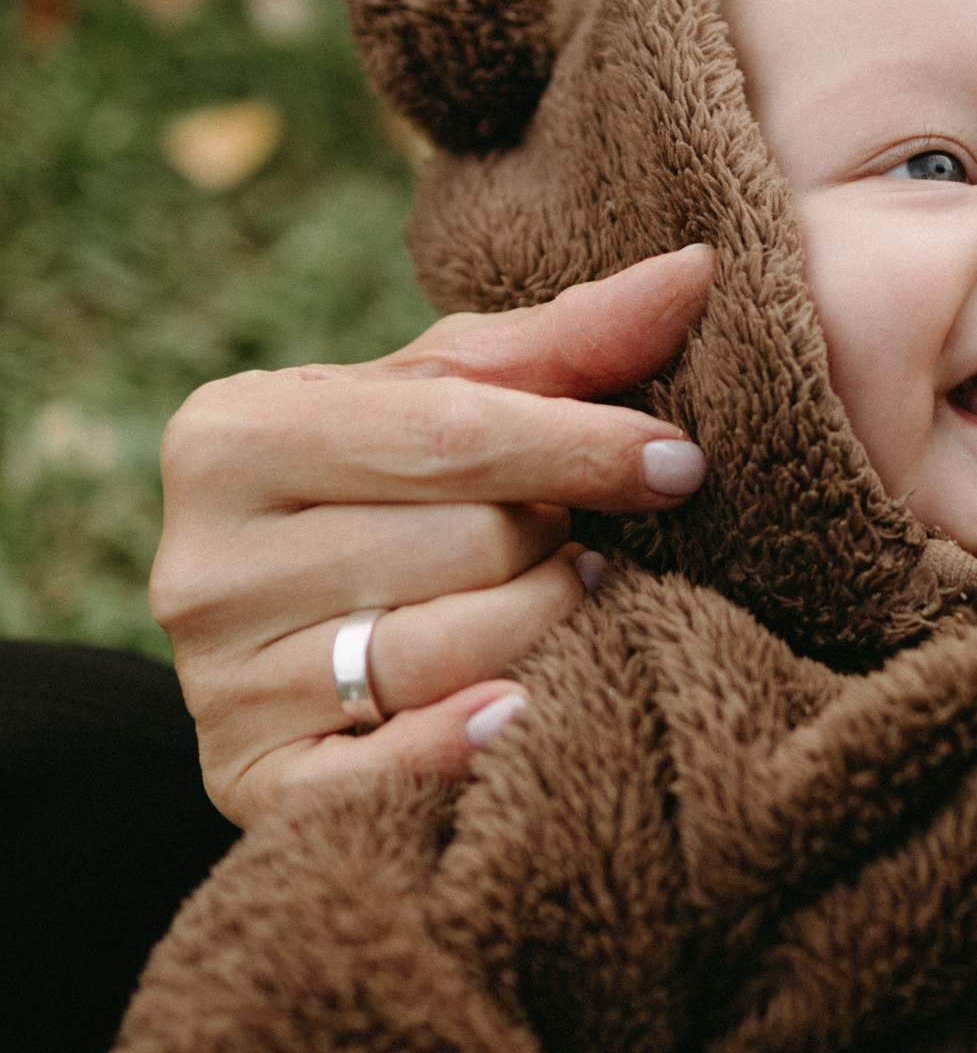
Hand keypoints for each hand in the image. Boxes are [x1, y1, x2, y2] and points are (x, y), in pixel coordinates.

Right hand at [151, 247, 714, 823]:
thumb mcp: (448, 403)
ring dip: (545, 630)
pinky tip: (523, 710)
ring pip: (447, 654)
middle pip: (463, 546)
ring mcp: (220, 683)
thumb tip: (698, 269)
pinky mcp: (250, 782)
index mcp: (230, 434)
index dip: (581, 446)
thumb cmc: (386, 492)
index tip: (680, 463)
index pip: (447, 434)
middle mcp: (202, 562)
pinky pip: (390, 770)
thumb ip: (566, 343)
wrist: (284, 642)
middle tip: (581, 544)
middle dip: (555, 542)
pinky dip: (471, 742)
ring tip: (568, 604)